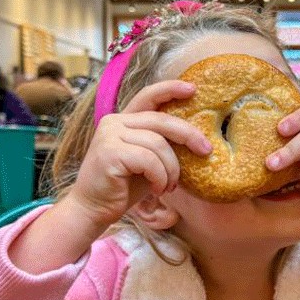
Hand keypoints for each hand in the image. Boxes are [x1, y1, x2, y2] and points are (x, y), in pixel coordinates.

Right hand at [66, 80, 212, 227]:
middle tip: (206, 150)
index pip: (147, 97)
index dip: (170, 89)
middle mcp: (114, 122)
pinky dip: (159, 177)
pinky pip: (149, 160)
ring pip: (158, 144)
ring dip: (171, 169)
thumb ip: (161, 146)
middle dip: (188, 135)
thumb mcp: (147, 163)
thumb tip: (195, 139)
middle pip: (161, 120)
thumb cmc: (123, 188)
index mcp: (123, 121)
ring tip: (168, 187)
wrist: (93, 210)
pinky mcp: (109, 152)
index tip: (192, 89)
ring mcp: (109, 135)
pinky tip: (157, 190)